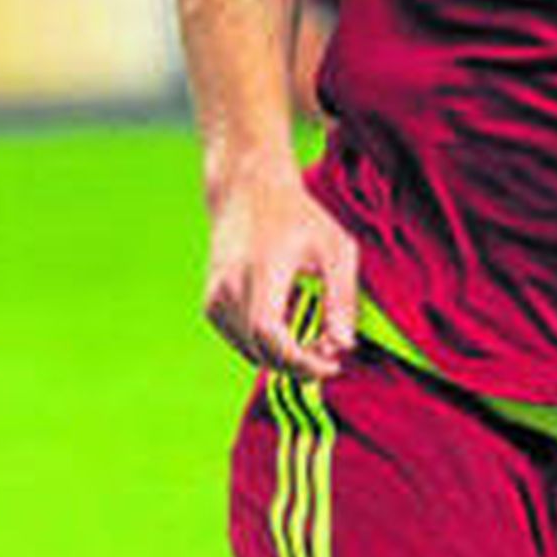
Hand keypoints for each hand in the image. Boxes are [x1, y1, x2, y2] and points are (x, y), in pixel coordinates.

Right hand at [204, 158, 358, 379]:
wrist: (248, 192)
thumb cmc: (300, 219)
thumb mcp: (336, 250)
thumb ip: (342, 299)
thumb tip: (344, 347)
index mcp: (263, 268)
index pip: (269, 333)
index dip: (300, 360)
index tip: (331, 365)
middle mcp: (231, 285)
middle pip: (261, 350)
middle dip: (299, 364)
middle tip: (329, 353)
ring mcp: (216, 297)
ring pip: (251, 352)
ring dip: (285, 357)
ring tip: (314, 335)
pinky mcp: (212, 306)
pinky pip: (242, 343)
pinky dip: (267, 346)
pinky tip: (289, 320)